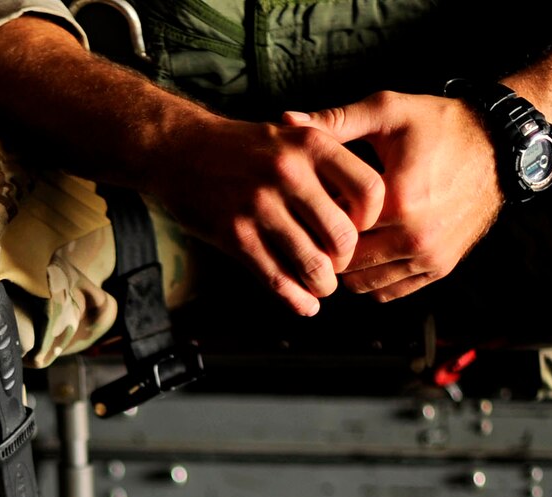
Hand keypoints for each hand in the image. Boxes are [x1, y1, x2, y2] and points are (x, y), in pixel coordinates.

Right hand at [145, 115, 383, 315]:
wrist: (179, 149)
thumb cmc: (243, 148)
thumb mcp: (290, 136)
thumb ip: (327, 165)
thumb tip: (367, 210)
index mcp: (310, 145)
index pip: (370, 190)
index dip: (373, 218)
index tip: (360, 227)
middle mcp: (288, 173)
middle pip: (343, 236)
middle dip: (345, 260)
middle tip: (337, 262)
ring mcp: (259, 206)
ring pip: (313, 265)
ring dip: (323, 285)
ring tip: (321, 284)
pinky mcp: (234, 235)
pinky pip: (277, 279)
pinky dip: (297, 300)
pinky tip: (305, 304)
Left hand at [284, 92, 503, 301]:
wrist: (499, 145)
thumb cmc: (441, 124)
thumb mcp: (387, 112)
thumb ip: (335, 122)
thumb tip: (286, 123)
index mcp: (398, 201)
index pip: (333, 229)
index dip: (315, 218)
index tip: (311, 202)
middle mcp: (415, 237)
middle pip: (345, 263)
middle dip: (327, 247)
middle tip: (319, 226)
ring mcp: (429, 257)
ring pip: (363, 285)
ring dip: (348, 267)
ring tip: (342, 239)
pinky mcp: (439, 268)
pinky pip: (389, 291)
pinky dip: (371, 279)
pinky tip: (366, 252)